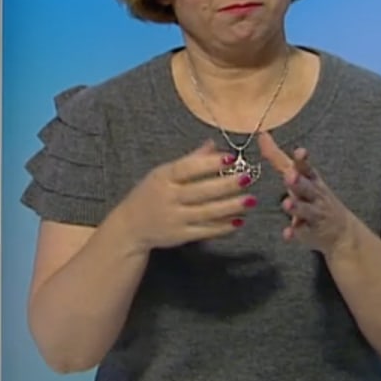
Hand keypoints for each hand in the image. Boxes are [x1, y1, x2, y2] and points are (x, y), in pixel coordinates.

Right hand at [111, 140, 258, 251]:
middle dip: (226, 185)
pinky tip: (239, 221)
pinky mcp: (179, 236)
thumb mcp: (162, 173)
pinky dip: (222, 227)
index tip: (231, 158)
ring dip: (230, 206)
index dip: (209, 163)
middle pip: (200, 190)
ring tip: (250, 200)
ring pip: (206, 212)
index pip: (187, 168)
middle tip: (247, 178)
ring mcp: (173, 218)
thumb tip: (213, 144)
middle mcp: (167, 197)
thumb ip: (190, 160)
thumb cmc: (149, 195)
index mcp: (162, 178)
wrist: (129, 227)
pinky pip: (205, 231)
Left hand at [257, 132, 356, 252]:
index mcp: (311, 180)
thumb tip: (261, 135)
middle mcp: (314, 195)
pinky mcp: (310, 232)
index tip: (300, 151)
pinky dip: (294, 233)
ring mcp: (314, 214)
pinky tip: (287, 234)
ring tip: (287, 203)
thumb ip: (279, 159)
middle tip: (290, 176)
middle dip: (298, 181)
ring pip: (305, 210)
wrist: (341, 231)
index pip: (307, 168)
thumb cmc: (315, 197)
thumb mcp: (301, 176)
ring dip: (296, 206)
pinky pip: (302, 233)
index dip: (303, 160)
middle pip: (306, 187)